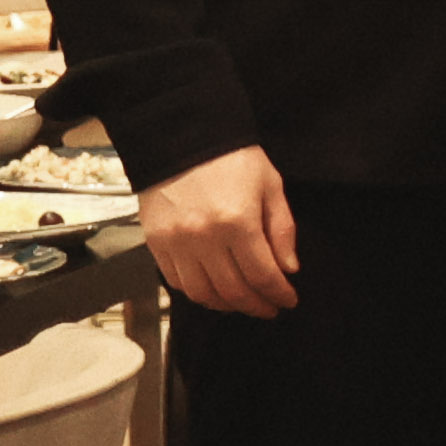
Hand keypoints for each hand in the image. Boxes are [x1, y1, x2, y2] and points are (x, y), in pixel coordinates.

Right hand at [136, 144, 298, 316]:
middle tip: (269, 307)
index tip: (288, 300)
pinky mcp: (156, 243)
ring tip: (243, 303)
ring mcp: (176, 243)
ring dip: (227, 305)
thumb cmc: (232, 158)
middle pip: (233, 290)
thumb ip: (282, 230)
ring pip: (202, 293)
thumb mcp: (271, 186)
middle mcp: (203, 238)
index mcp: (237, 222)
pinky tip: (214, 290)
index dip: (279, 294)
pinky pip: (176, 282)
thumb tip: (288, 268)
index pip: (262, 275)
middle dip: (256, 305)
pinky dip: (197, 293)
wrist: (183, 138)